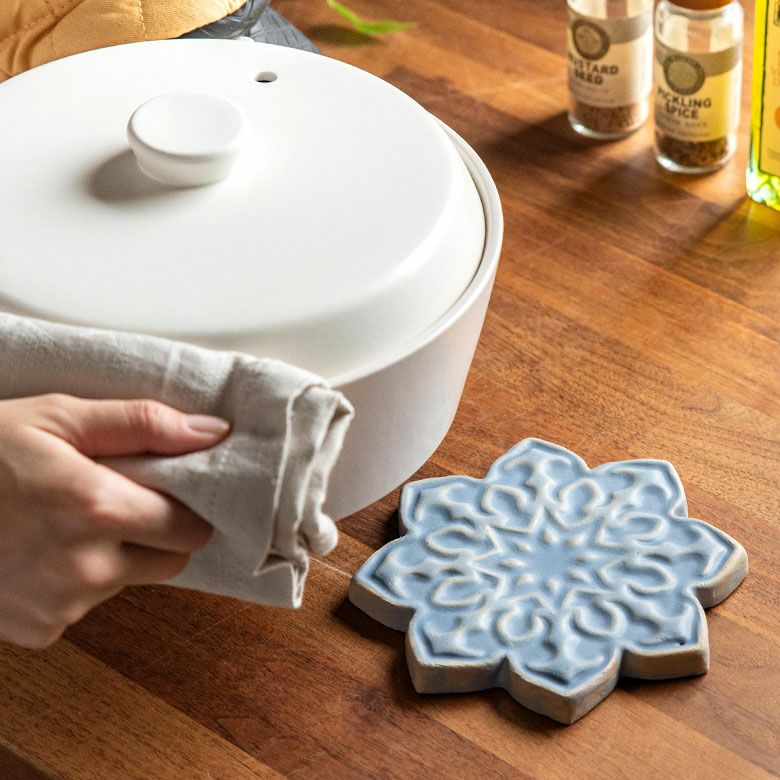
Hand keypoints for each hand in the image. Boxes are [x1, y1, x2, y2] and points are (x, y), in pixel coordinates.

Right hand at [0, 394, 229, 648]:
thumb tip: (213, 433)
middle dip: (157, 533)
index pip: (190, 529)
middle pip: (169, 562)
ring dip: (115, 555)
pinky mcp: (37, 630)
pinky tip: (40, 551)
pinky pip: (85, 604)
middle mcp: (84, 568)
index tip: (170, 491)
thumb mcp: (56, 416)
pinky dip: (77, 581)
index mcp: (96, 509)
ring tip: (67, 521)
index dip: (187, 508)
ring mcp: (59, 605)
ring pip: (128, 582)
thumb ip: (143, 423)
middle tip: (118, 501)